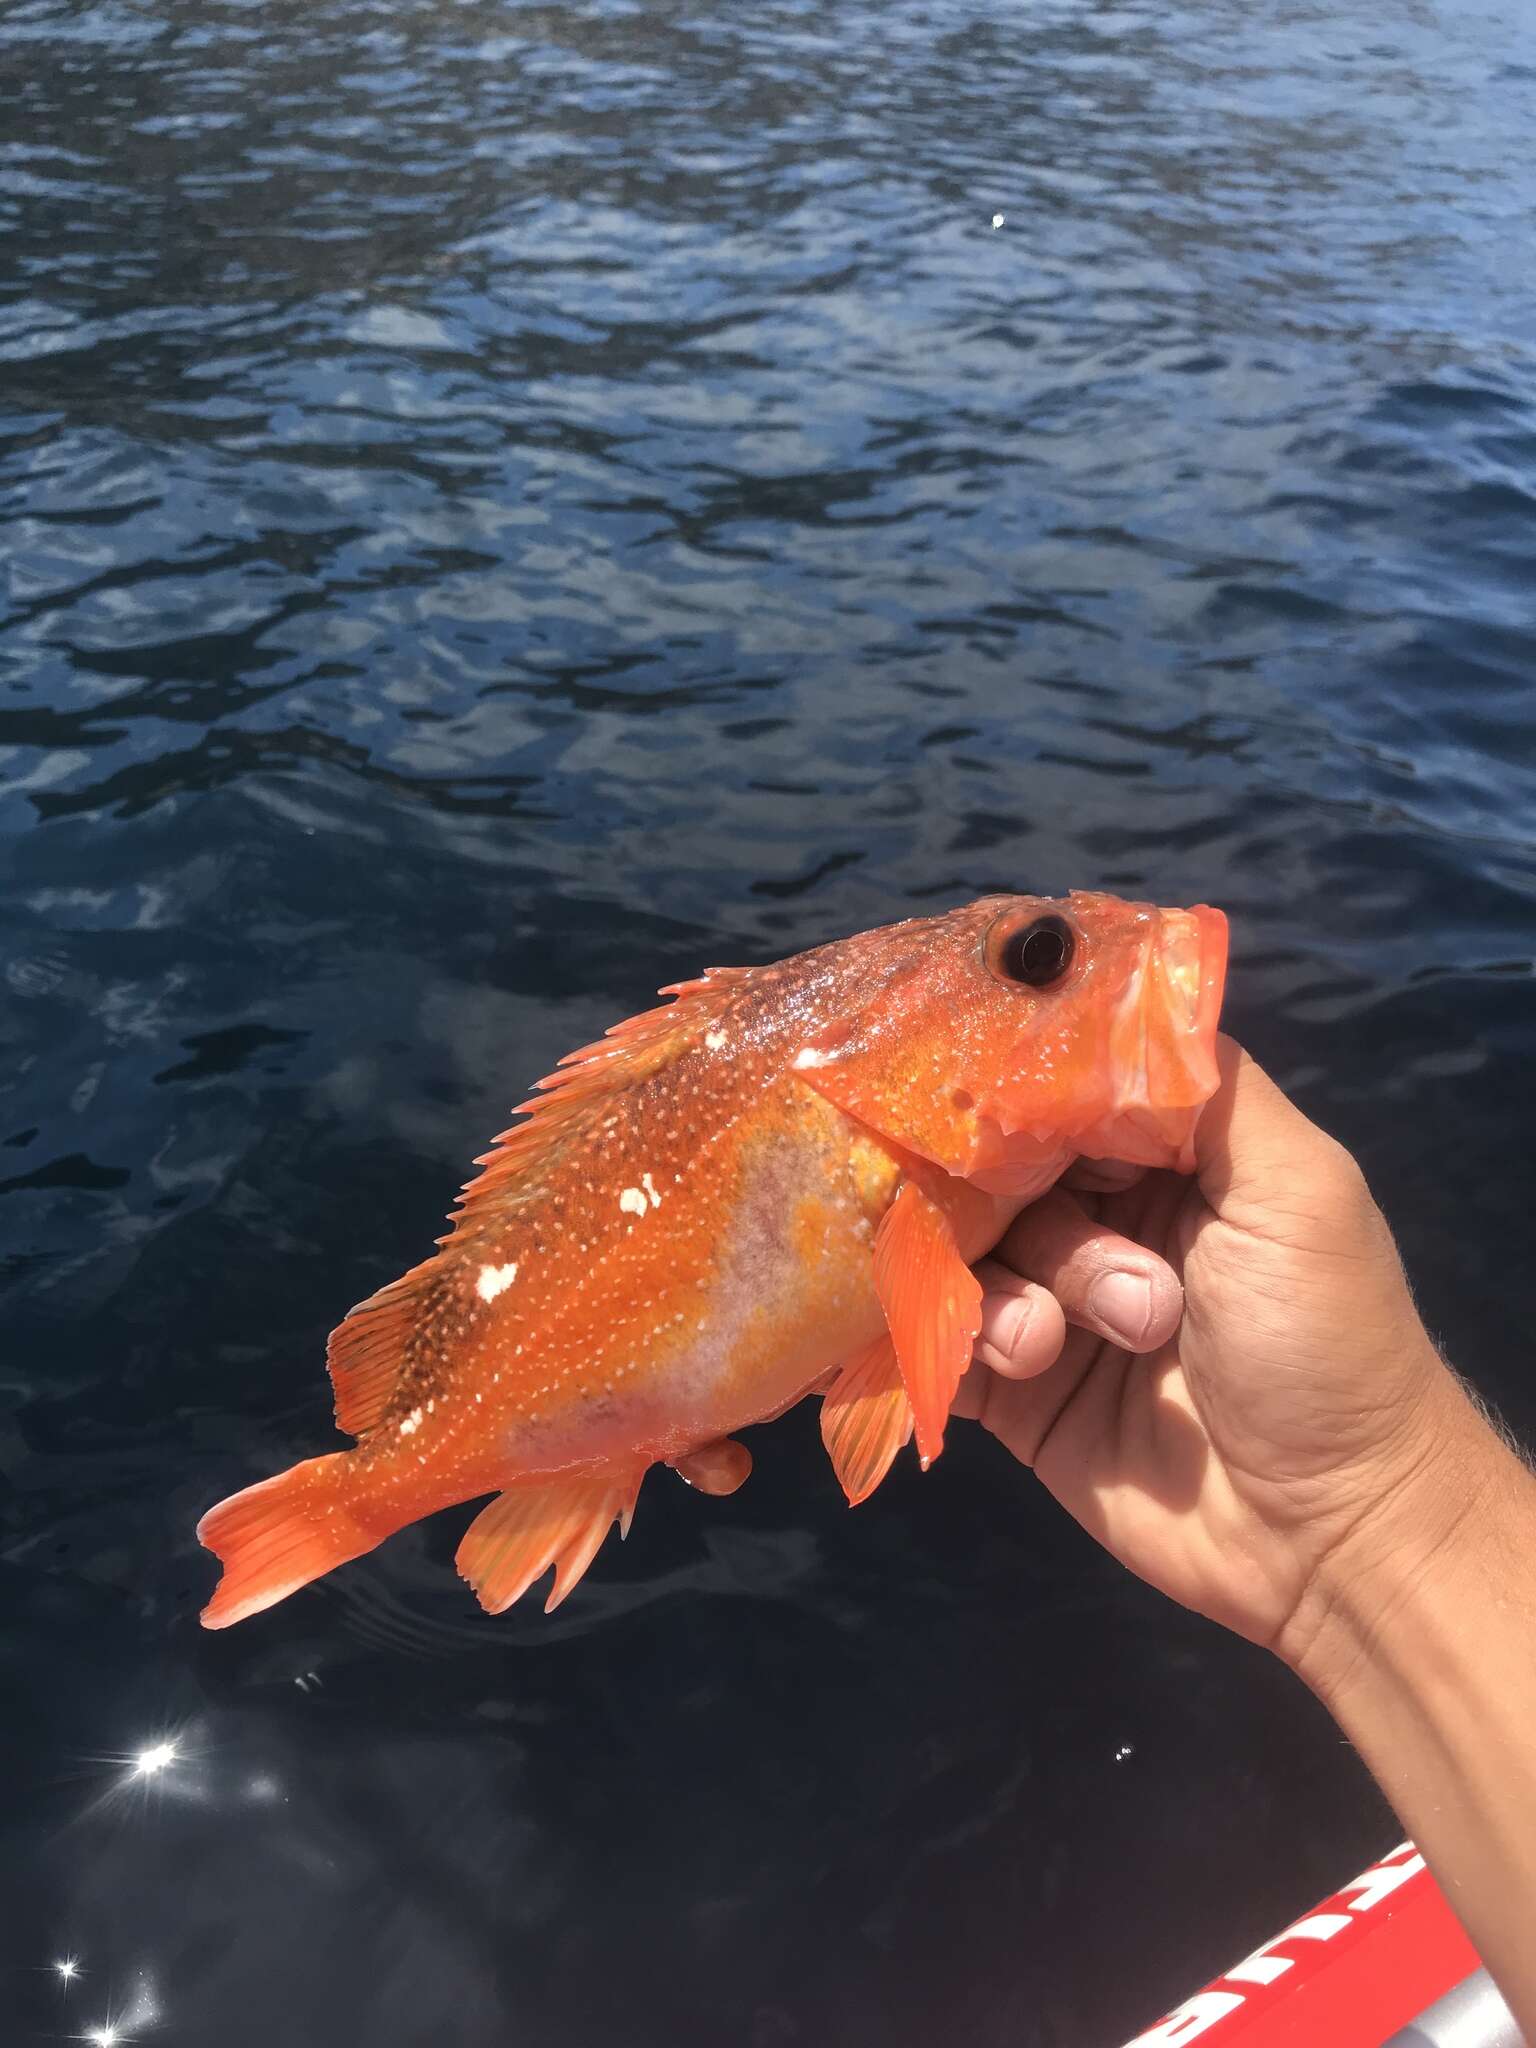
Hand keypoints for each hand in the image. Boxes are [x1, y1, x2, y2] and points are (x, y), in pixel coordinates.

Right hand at [956, 1035, 1487, 1661]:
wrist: (1328, 1533)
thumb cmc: (1325, 1343)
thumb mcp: (1298, 1186)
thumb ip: (1208, 1086)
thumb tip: (1109, 997)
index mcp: (1171, 1160)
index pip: (1066, 1090)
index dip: (1021, 1086)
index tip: (977, 1089)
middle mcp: (1105, 1219)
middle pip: (1001, 1166)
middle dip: (1018, 1202)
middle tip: (1039, 1228)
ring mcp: (1054, 1304)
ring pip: (969, 1252)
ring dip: (1014, 1287)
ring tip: (1057, 1341)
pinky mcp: (1016, 1390)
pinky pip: (946, 1338)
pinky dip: (963, 1338)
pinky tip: (1017, 1360)